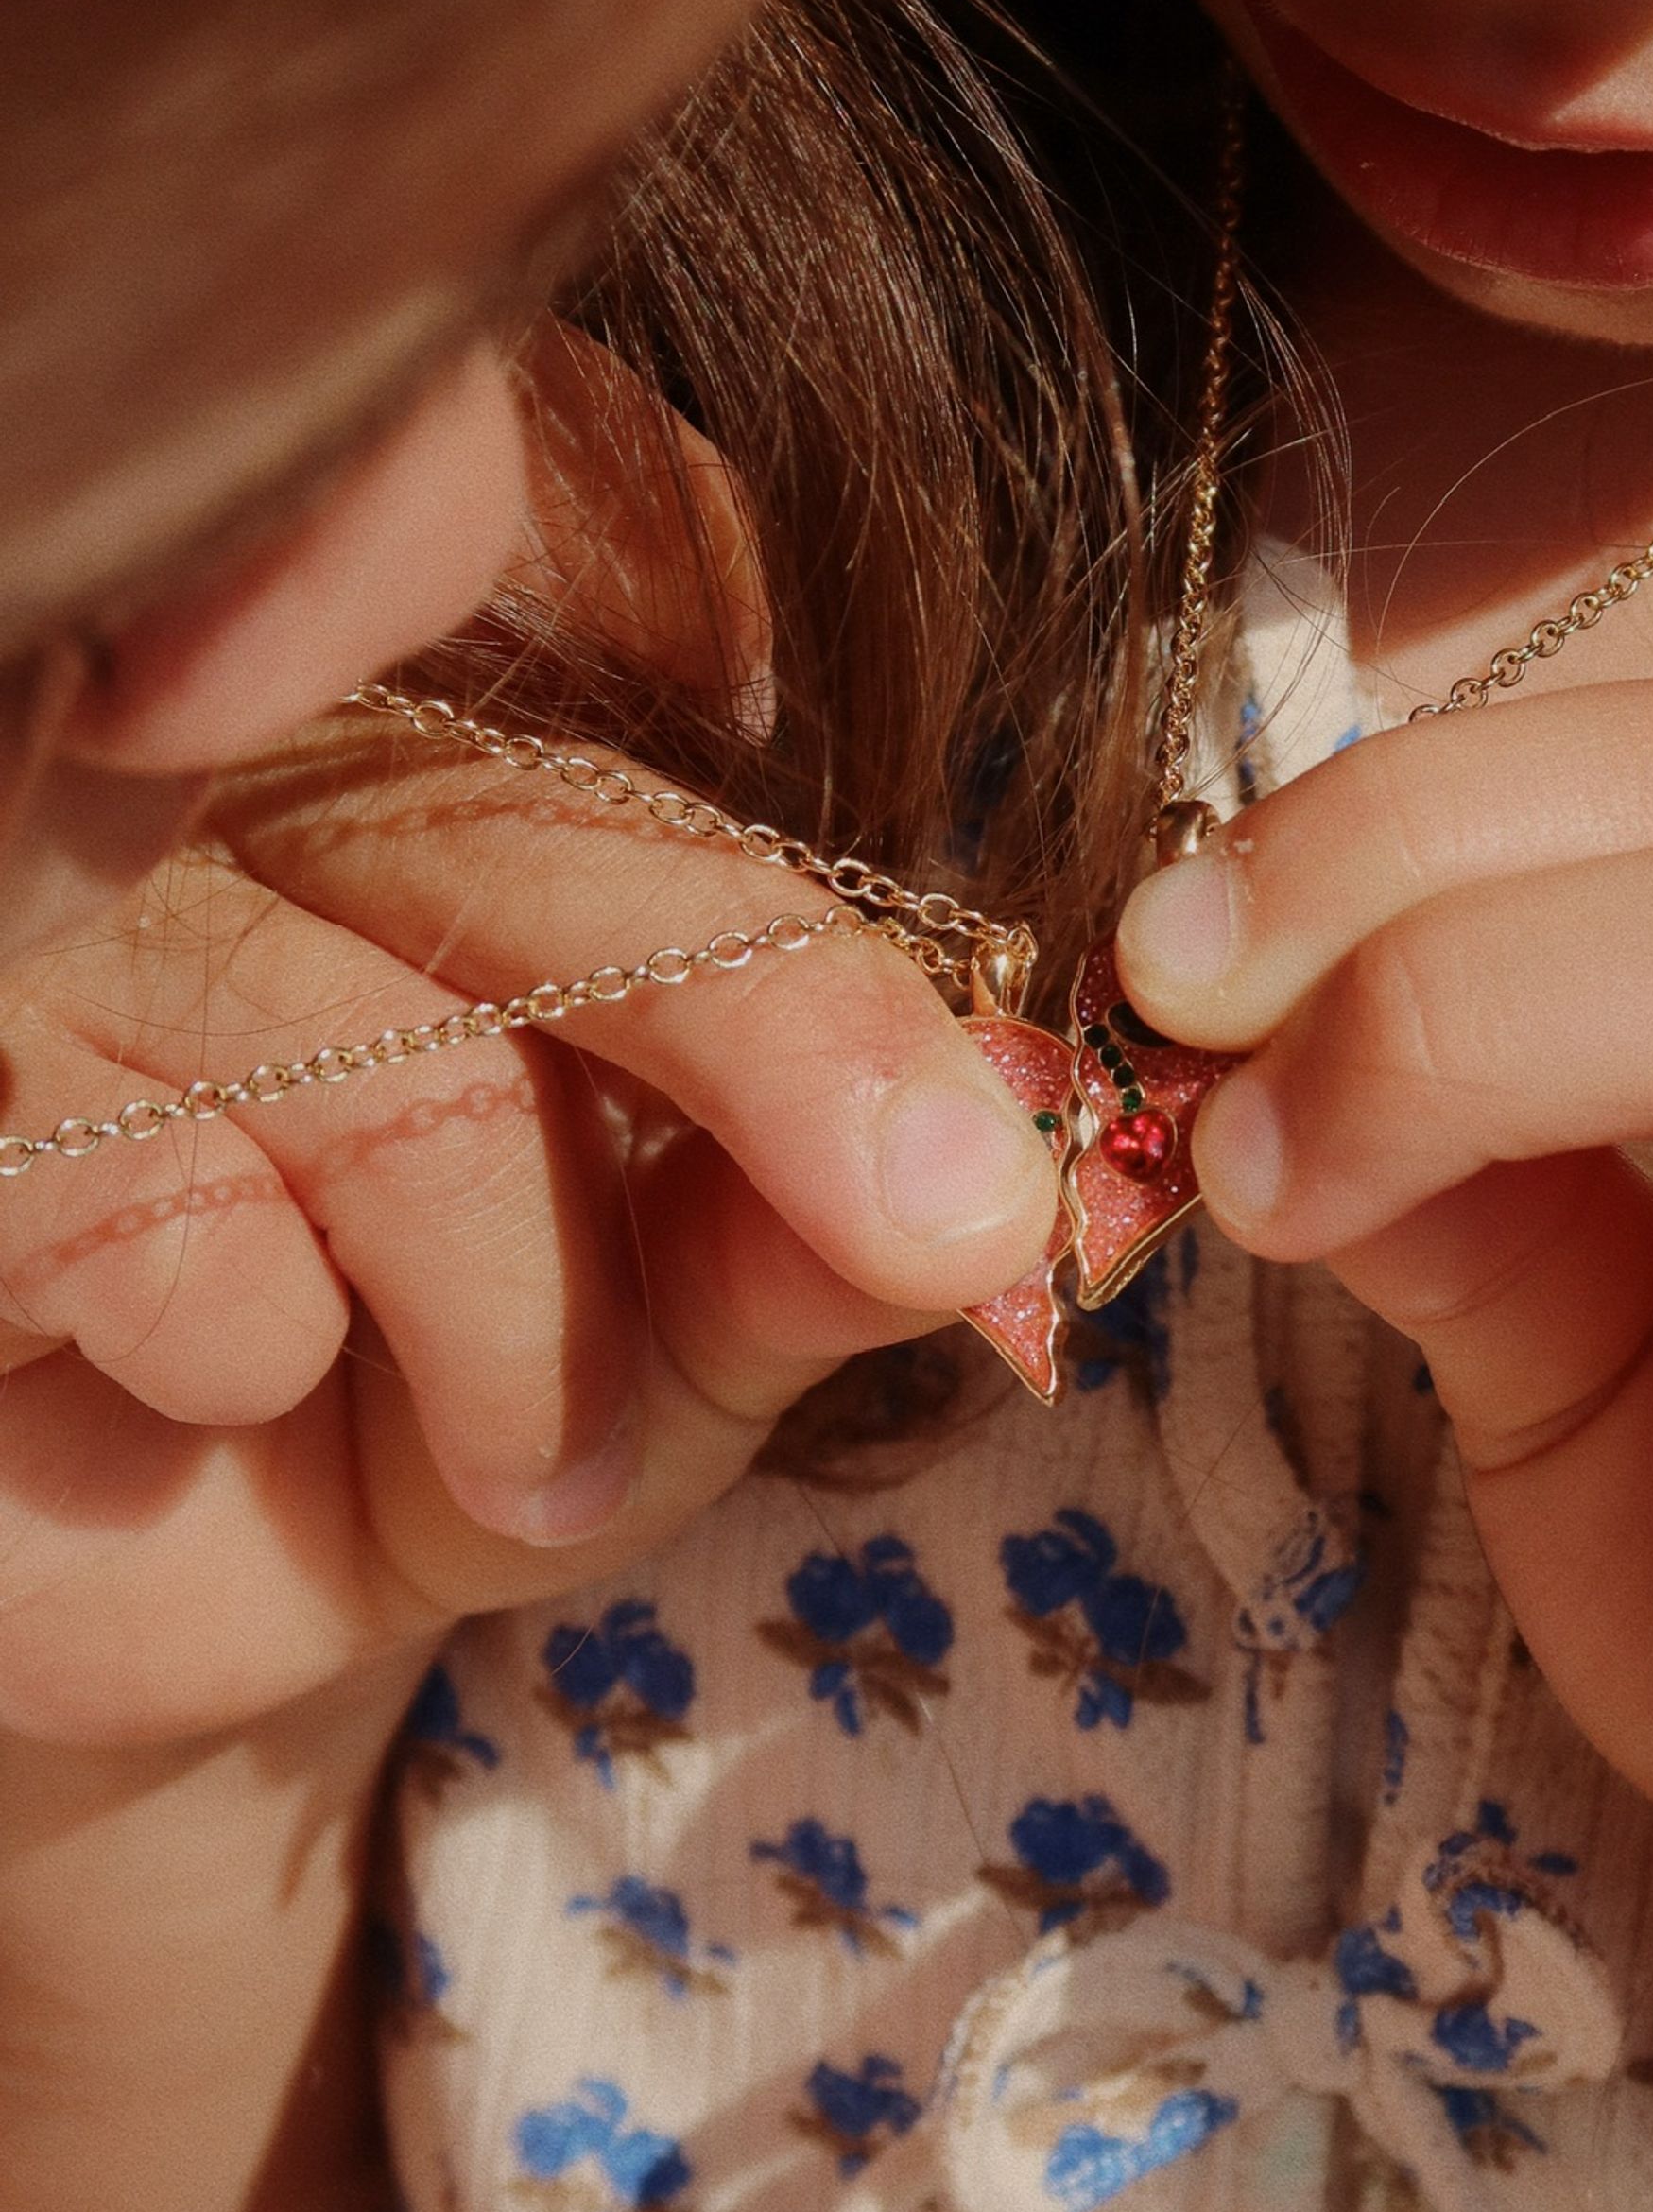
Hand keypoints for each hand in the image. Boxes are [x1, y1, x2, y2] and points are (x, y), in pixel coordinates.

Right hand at [0, 341, 1057, 1752]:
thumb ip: (798, 1244)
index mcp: (432, 767)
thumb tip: (999, 1173)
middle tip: (950, 1224)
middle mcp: (229, 780)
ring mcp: (59, 918)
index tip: (933, 962)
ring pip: (389, 1071)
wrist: (121, 1596)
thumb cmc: (404, 1421)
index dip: (793, 755)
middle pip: (543, 844)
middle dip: (787, 1049)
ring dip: (514, 1323)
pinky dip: (256, 1348)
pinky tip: (225, 1397)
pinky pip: (155, 1200)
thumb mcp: (656, 1354)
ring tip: (529, 1459)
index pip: (631, 615)